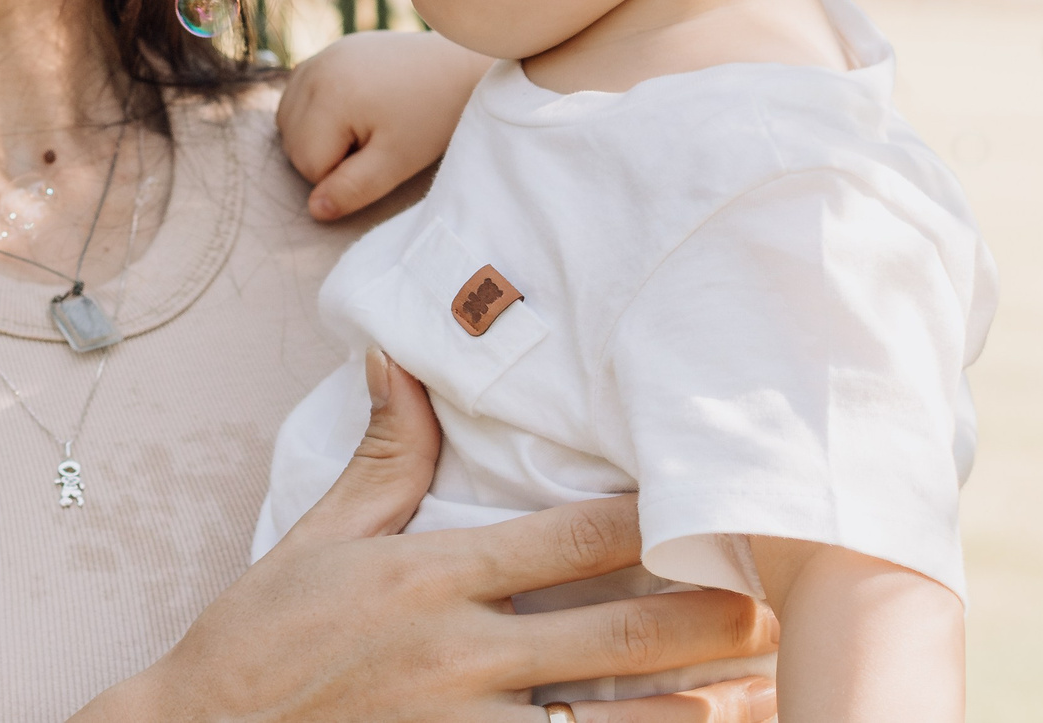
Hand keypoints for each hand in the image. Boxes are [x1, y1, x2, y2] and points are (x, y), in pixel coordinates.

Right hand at [79, 353, 778, 722]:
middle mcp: (457, 653)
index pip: (571, 539)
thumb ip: (380, 459)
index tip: (713, 502)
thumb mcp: (317, 540)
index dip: (652, 520)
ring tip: (762, 694)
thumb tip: (393, 355)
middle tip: (783, 610)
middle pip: (618, 637)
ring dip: (693, 710)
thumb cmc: (259, 639)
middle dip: (710, 623)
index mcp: (429, 577)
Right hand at [279, 30, 489, 219]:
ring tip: (366, 125)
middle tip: (377, 139)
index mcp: (327, 97)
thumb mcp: (396, 162)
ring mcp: (318, 58)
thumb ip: (353, 189)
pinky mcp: (327, 53)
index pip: (307, 166)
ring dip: (319, 136)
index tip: (381, 154)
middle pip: (293, 144)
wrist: (458, 67)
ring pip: (290, 122)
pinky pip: (299, 97)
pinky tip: (353, 110)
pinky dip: (317, 113)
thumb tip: (314, 210)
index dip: (344, 173)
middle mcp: (313, 71)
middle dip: (330, 154)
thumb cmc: (432, 116)